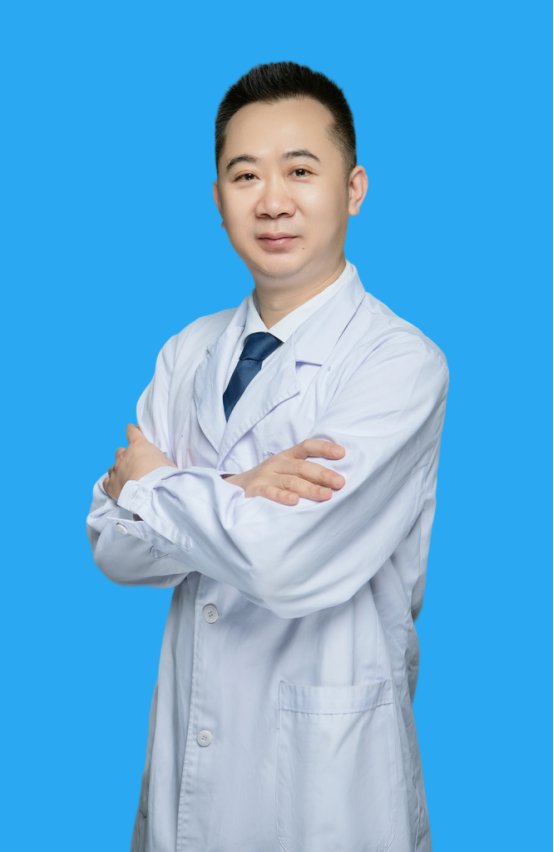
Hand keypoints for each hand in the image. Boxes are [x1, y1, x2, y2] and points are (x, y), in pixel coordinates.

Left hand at [103, 424, 176, 501]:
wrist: (150, 491)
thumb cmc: (163, 476)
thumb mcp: (169, 463)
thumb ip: (162, 461)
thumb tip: (167, 467)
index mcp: (138, 446)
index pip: (132, 432)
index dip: (132, 430)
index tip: (131, 428)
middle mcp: (124, 455)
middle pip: (120, 451)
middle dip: (126, 456)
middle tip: (134, 464)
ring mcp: (116, 470)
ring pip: (113, 467)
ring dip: (119, 471)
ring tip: (127, 478)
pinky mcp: (111, 485)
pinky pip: (107, 482)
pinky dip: (112, 484)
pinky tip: (118, 487)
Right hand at [224, 439, 345, 504]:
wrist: (236, 488)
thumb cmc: (270, 480)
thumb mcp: (286, 470)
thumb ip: (306, 471)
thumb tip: (337, 478)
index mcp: (287, 456)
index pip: (306, 446)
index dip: (324, 448)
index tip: (342, 453)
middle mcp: (277, 464)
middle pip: (302, 467)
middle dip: (322, 474)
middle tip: (340, 482)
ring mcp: (264, 477)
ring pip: (290, 481)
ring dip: (309, 488)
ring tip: (326, 495)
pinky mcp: (254, 491)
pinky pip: (269, 493)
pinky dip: (281, 497)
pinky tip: (294, 501)